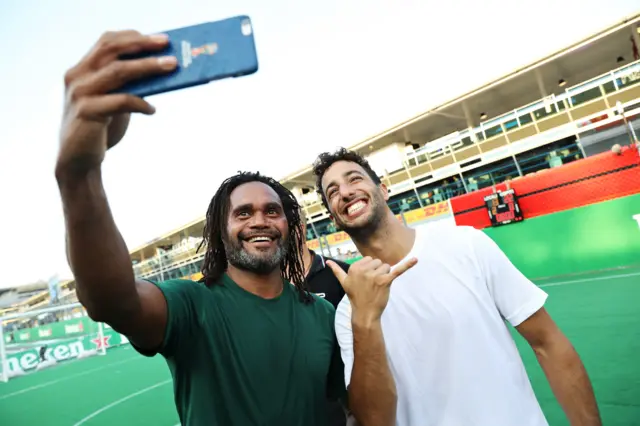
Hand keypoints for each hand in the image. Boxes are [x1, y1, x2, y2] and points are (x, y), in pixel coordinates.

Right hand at [56, 30, 177, 179]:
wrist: (78, 161)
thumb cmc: (100, 128)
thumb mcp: (113, 101)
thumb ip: (127, 86)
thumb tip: (160, 72)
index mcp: (82, 69)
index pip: (106, 42)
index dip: (133, 37)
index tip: (159, 39)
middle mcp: (77, 76)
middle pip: (112, 50)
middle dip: (143, 46)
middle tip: (168, 47)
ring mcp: (80, 94)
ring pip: (118, 71)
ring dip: (148, 67)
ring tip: (170, 67)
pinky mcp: (87, 112)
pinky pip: (121, 101)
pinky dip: (141, 103)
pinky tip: (152, 109)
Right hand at [327, 256, 416, 324]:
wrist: (364, 313)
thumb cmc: (355, 297)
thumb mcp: (344, 283)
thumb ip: (336, 271)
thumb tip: (328, 262)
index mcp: (354, 267)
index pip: (369, 260)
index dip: (370, 270)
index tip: (366, 281)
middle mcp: (363, 269)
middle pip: (379, 262)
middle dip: (378, 272)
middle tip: (372, 286)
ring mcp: (374, 275)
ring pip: (387, 267)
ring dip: (385, 276)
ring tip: (378, 287)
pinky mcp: (385, 281)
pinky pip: (397, 270)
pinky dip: (407, 265)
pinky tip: (416, 259)